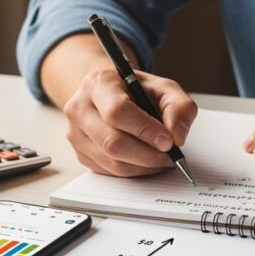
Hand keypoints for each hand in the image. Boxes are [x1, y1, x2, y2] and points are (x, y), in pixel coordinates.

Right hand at [64, 68, 197, 176]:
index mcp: (98, 83)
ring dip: (144, 166)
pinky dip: (134, 171)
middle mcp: (80, 108)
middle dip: (148, 154)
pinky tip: (147, 160)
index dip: (145, 130)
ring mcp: (76, 133)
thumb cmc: (137, 91)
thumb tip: (177, 136)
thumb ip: (179, 107)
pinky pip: (110, 171)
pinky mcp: (81, 154)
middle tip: (170, 155)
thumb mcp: (164, 88)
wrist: (112, 96)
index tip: (168, 141)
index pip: (117, 111)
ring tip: (162, 158)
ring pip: (112, 162)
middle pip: (112, 142)